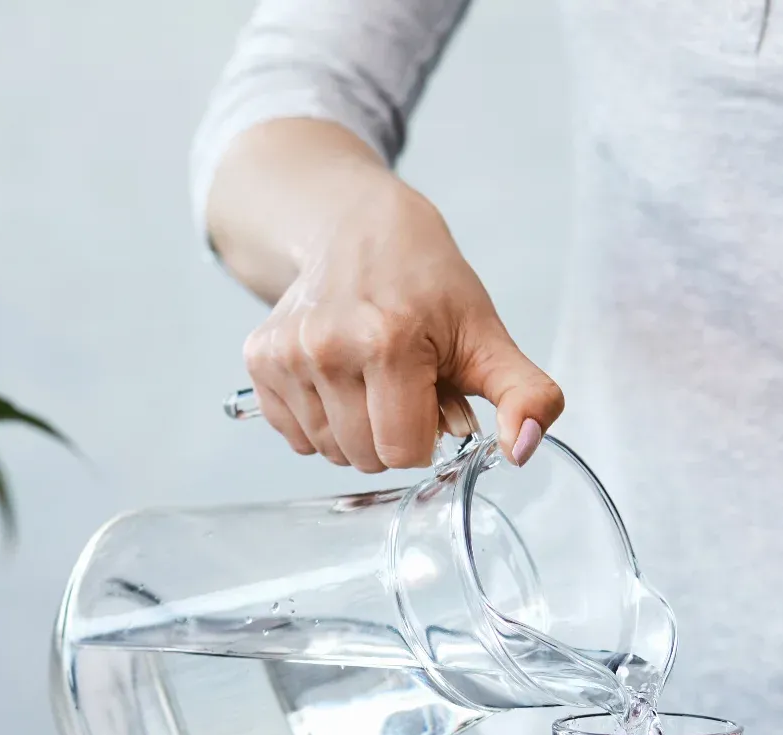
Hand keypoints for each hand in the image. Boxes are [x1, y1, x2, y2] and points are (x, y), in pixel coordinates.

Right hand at [242, 179, 562, 472]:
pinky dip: (319, 420)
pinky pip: (294, 435)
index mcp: (389, 341)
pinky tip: (336, 379)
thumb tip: (521, 449)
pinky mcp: (259, 358)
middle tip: (401, 384)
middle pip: (364, 457)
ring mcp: (287, 354)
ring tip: (368, 379)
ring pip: (328, 451)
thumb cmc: (426, 284)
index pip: (403, 452)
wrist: (357, 228)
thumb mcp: (488, 335)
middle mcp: (327, 347)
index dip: (425, 434)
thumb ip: (523, 395)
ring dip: (354, 430)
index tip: (429, 394)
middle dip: (390, 434)